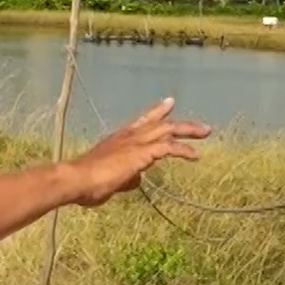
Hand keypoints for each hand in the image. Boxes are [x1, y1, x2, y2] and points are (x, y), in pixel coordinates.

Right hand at [65, 97, 209, 206]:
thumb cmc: (87, 182)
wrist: (78, 179)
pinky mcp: (142, 153)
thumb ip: (127, 176)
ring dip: (189, 131)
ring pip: (168, 131)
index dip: (156, 112)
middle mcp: (129, 136)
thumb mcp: (110, 178)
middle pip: (160, 123)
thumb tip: (137, 178)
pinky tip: (195, 155)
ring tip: (206, 132)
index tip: (169, 103)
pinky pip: (168, 148)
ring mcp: (136, 143)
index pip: (142, 121)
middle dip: (181, 123)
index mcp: (119, 138)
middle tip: (201, 126)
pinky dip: (183, 150)